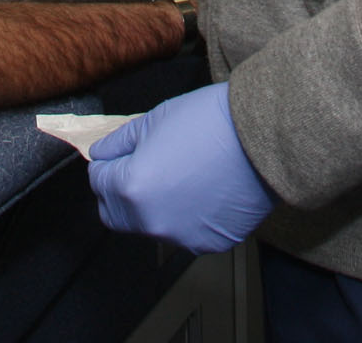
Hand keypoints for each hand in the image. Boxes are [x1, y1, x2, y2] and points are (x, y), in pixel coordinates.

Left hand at [89, 82, 273, 254]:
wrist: (263, 136)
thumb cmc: (211, 121)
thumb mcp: (154, 119)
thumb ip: (119, 142)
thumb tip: (101, 154)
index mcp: (132, 188)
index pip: (98, 183)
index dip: (107, 164)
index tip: (119, 155)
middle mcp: (152, 221)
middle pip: (115, 214)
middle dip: (119, 192)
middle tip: (140, 167)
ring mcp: (181, 236)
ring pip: (150, 225)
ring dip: (153, 205)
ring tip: (179, 175)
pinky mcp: (209, 243)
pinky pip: (185, 232)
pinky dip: (186, 215)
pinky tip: (203, 189)